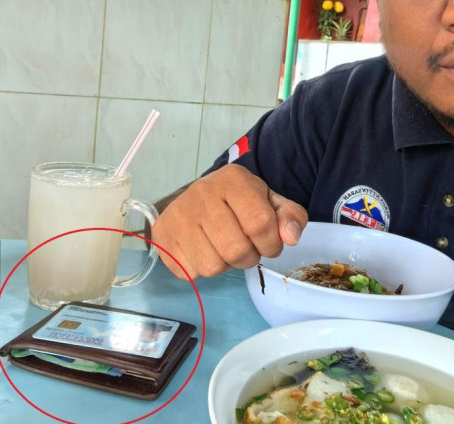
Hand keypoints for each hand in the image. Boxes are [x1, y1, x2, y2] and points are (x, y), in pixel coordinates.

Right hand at [150, 164, 307, 279]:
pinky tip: (204, 250)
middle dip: (249, 257)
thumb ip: (290, 216)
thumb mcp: (270, 202)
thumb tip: (291, 237)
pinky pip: (190, 273)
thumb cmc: (239, 202)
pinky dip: (201, 269)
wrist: (198, 198)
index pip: (260, 223)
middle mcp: (201, 193)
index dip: (271, 243)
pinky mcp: (162, 237)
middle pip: (235, 250)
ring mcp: (178, 215)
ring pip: (212, 266)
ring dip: (225, 265)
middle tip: (246, 247)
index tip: (269, 243)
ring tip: (223, 247)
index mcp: (232, 180)